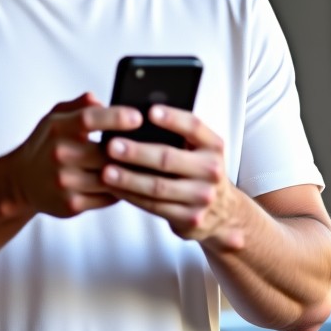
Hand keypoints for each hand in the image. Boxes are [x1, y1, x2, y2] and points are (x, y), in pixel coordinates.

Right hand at [10, 92, 145, 218]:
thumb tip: (99, 98)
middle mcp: (59, 155)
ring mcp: (64, 182)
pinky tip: (132, 182)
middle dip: (131, 149)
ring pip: (111, 177)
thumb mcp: (54, 118)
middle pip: (106, 152)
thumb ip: (78, 106)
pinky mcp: (71, 204)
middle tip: (155, 144)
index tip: (138, 117)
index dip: (115, 117)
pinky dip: (122, 190)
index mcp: (57, 128)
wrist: (20, 182)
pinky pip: (107, 197)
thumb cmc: (45, 144)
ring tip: (151, 164)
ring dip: (131, 172)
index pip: (88, 118)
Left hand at [100, 105, 241, 245]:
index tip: (149, 112)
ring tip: (107, 171)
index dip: (172, 118)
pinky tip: (115, 189)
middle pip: (169, 159)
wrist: (223, 212)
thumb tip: (138, 116)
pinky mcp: (189, 218)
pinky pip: (154, 206)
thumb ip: (178, 135)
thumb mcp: (199, 150)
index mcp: (213, 146)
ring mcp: (202, 197)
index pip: (193, 126)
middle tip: (112, 146)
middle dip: (137, 152)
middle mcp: (212, 170)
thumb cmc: (199, 171)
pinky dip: (132, 196)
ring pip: (158, 187)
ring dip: (129, 179)